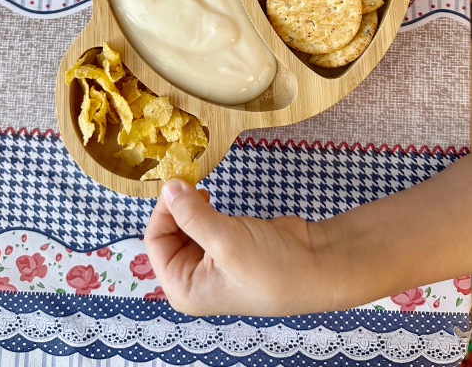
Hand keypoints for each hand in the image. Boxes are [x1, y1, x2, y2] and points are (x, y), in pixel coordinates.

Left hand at [144, 178, 333, 315]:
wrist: (317, 266)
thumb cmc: (272, 267)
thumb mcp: (226, 241)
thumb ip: (192, 215)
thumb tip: (169, 188)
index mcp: (183, 288)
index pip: (155, 241)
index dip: (164, 210)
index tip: (180, 184)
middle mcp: (192, 278)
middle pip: (167, 232)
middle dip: (176, 206)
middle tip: (192, 182)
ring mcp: (210, 262)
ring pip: (184, 225)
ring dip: (190, 206)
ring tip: (205, 192)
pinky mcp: (226, 245)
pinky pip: (202, 222)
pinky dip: (203, 208)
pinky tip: (212, 199)